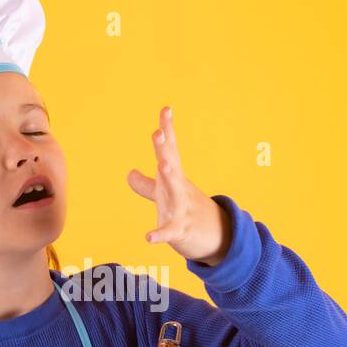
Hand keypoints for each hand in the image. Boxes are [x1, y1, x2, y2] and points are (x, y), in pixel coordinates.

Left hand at [126, 105, 231, 266]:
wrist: (216, 238)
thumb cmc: (184, 212)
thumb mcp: (163, 196)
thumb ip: (145, 185)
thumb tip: (129, 174)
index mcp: (174, 178)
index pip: (170, 151)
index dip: (167, 130)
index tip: (166, 108)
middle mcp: (178, 189)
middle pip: (171, 165)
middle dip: (164, 150)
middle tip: (158, 133)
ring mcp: (181, 208)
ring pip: (175, 193)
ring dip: (170, 178)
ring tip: (163, 165)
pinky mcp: (180, 230)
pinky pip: (169, 232)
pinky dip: (159, 234)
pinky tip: (148, 237)